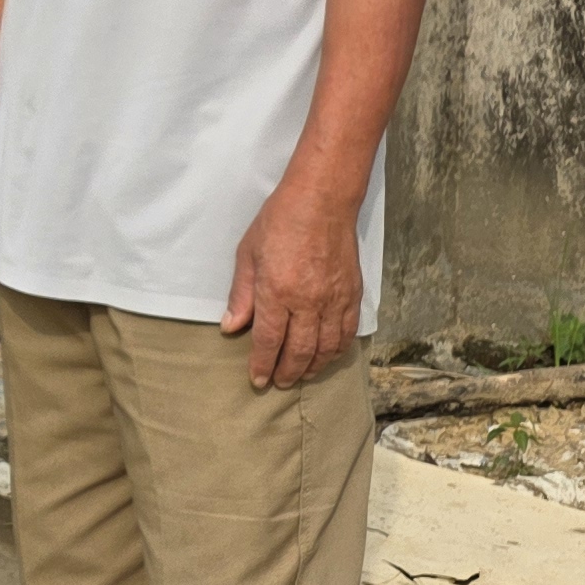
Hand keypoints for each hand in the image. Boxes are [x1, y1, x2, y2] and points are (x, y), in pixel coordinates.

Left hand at [222, 178, 363, 388]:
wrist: (322, 202)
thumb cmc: (279, 222)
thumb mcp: (248, 255)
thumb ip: (241, 295)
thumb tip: (231, 327)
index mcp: (276, 292)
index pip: (268, 341)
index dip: (262, 365)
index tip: (258, 380)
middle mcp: (307, 302)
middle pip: (299, 351)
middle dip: (287, 373)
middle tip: (279, 383)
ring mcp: (333, 300)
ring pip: (325, 348)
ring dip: (313, 367)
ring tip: (301, 375)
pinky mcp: (352, 295)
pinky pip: (347, 333)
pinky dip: (337, 350)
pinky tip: (328, 356)